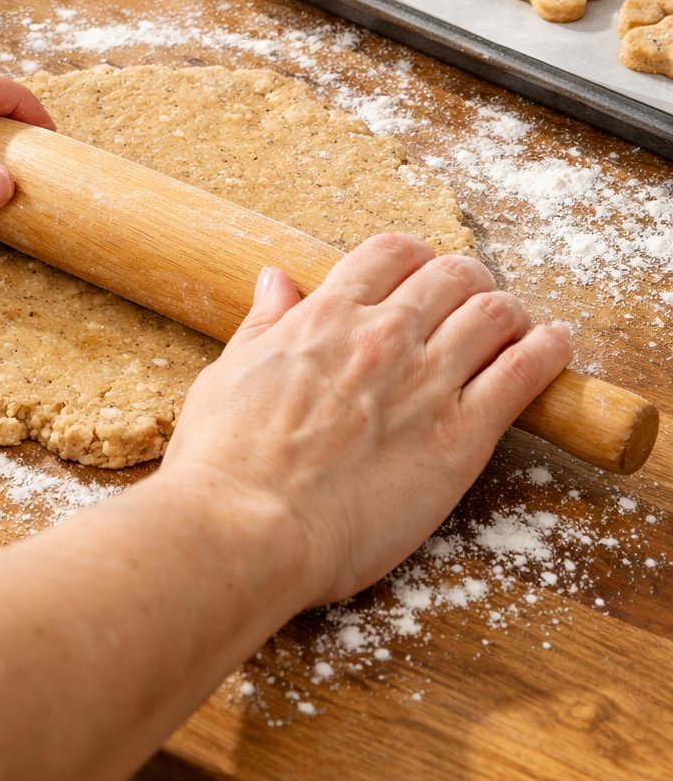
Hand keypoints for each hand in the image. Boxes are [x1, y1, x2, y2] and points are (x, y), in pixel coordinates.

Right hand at [161, 233, 571, 607]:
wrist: (245, 526)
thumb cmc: (224, 461)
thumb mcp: (230, 371)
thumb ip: (263, 322)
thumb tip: (276, 279)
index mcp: (327, 315)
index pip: (391, 253)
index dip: (415, 257)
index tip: (423, 274)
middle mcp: (384, 336)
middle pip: (453, 274)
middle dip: (469, 280)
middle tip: (474, 301)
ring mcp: (426, 382)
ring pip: (495, 313)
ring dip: (511, 311)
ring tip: (519, 325)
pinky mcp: (459, 439)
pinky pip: (523, 375)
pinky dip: (548, 351)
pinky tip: (556, 345)